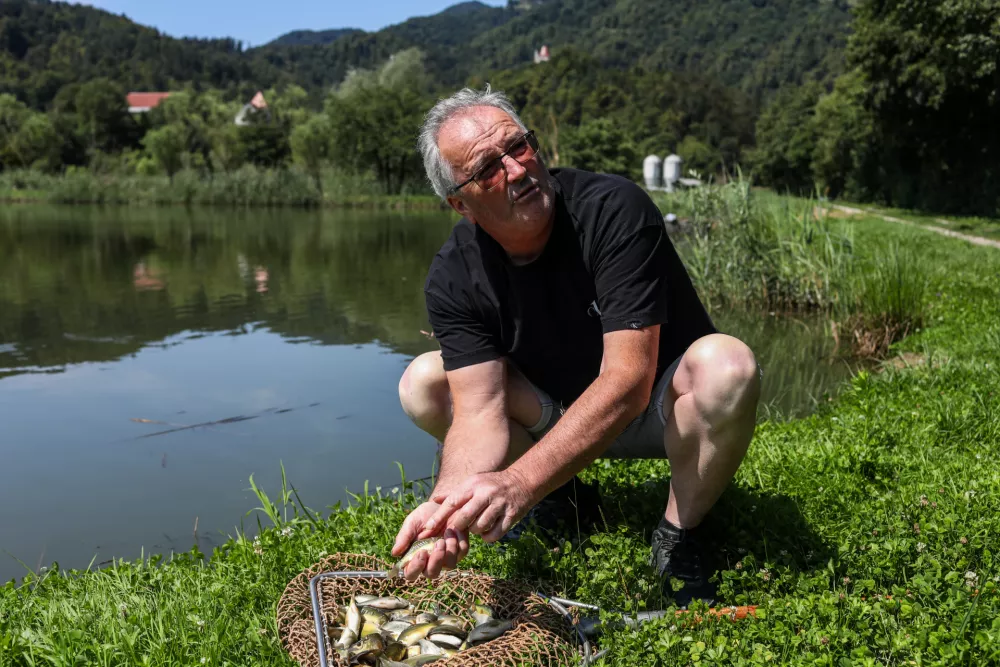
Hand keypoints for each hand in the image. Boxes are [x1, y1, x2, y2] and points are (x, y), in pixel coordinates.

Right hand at [392, 501, 467, 580]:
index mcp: (415, 557)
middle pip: (432, 573)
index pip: (411, 573)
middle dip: (436, 561)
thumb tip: (394, 553)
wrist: (441, 504)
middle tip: (438, 543)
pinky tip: (454, 528)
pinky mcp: (460, 549)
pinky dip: (459, 540)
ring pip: (450, 565)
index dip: (415, 567)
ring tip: (447, 532)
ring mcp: (446, 557)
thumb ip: (404, 537)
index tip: (421, 552)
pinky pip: (462, 551)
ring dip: (449, 550)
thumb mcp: (412, 523)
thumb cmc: (423, 516)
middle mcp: (431, 561)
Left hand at [420, 470, 534, 543]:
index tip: (427, 529)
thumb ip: (454, 493)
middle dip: (458, 527)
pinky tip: (488, 531)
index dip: (439, 517)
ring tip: (478, 526)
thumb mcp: (473, 482)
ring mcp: (499, 504)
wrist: (521, 481)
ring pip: (480, 527)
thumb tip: (434, 500)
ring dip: (476, 531)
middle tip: (457, 530)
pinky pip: (494, 534)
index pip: (452, 502)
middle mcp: (486, 493)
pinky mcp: (511, 515)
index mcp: (473, 485)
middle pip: (465, 516)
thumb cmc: (491, 484)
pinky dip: (488, 537)